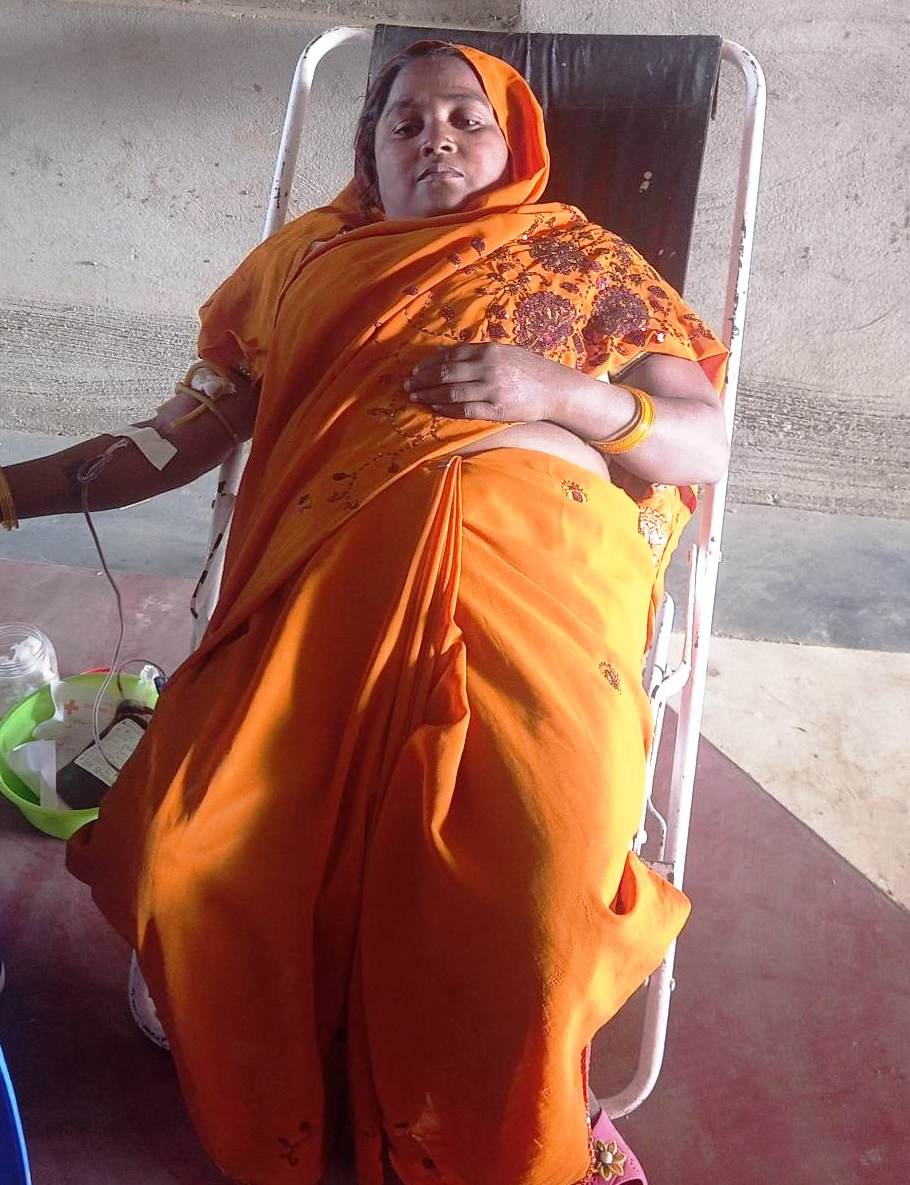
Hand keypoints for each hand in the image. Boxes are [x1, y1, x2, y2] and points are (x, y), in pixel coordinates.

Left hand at [404, 343, 571, 421]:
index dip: (428, 364)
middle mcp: (488, 367)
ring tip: (415, 398)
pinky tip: (434, 407)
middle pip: (445, 373)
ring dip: (428, 394)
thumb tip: (452, 358)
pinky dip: (446, 408)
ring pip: (451, 391)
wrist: (555, 389)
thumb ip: (481, 354)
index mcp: (488, 350)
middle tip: (407, 387)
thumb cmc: (530, 370)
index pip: (450, 356)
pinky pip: (465, 409)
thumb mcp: (506, 353)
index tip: (414, 371)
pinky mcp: (497, 408)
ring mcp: (492, 388)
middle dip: (422, 380)